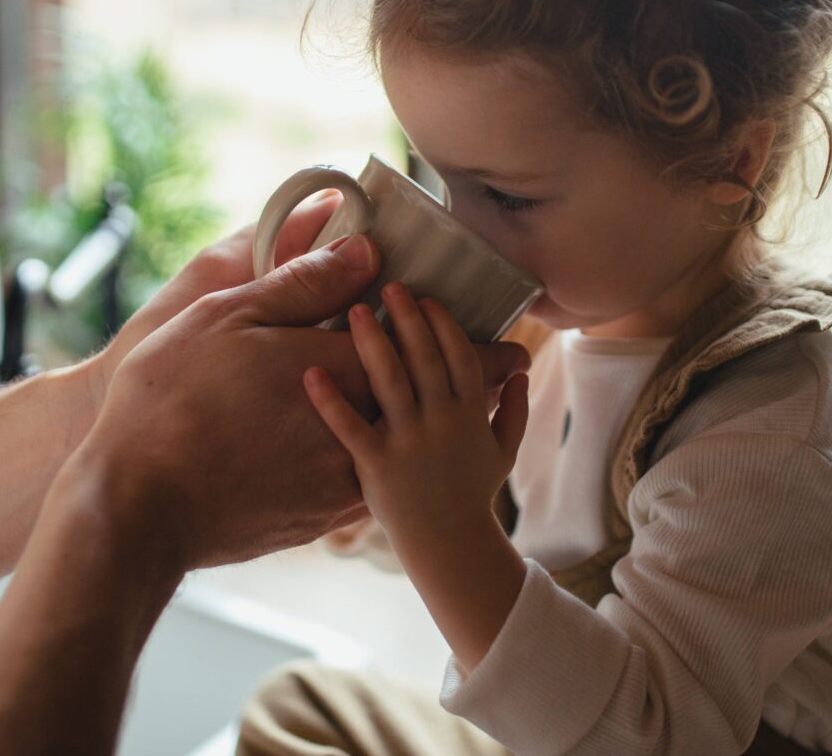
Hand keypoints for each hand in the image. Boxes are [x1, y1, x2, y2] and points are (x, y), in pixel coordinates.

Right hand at [61, 236, 530, 572]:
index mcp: (338, 371)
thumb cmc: (169, 402)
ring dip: (432, 431)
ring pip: (407, 450)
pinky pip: (373, 487)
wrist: (137, 509)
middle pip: (429, 405)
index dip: (474, 348)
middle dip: (465, 386)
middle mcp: (353, 430)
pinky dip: (396, 467)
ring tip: (452, 415)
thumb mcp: (225, 317)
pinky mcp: (316, 519)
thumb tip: (364, 253)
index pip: (426, 354)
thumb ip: (301, 285)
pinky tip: (390, 462)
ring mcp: (338, 482)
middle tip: (499, 372)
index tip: (511, 343)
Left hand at [304, 282, 530, 552]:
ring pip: (390, 381)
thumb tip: (521, 371)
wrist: (449, 544)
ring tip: (355, 311)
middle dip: (407, 318)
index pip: (459, 355)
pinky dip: (330, 401)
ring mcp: (408, 442)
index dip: (443, 324)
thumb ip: (514, 410)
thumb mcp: (505, 453)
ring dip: (372, 343)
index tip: (426, 299)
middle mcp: (441, 420)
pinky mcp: (377, 464)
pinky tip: (310, 373)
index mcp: (468, 413)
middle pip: (424, 357)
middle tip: (389, 286)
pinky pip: (350, 428)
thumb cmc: (471, 495)